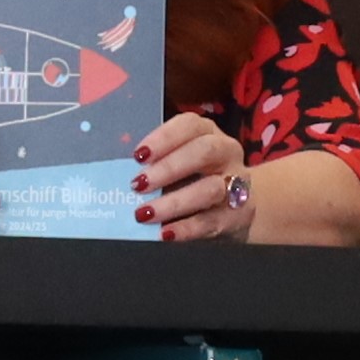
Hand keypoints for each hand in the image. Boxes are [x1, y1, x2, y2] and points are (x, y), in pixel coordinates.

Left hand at [132, 111, 252, 244]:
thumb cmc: (197, 178)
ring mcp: (236, 184)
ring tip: (145, 214)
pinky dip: (186, 228)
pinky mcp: (238, 215)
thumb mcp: (182, 162)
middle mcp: (226, 153)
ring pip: (210, 189)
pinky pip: (212, 222)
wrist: (240, 206)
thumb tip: (119, 173)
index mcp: (208, 133)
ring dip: (173, 202)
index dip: (163, 138)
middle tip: (138, 184)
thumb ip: (156, 163)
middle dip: (168, 168)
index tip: (138, 155)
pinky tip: (164, 234)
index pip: (190, 125)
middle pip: (204, 151)